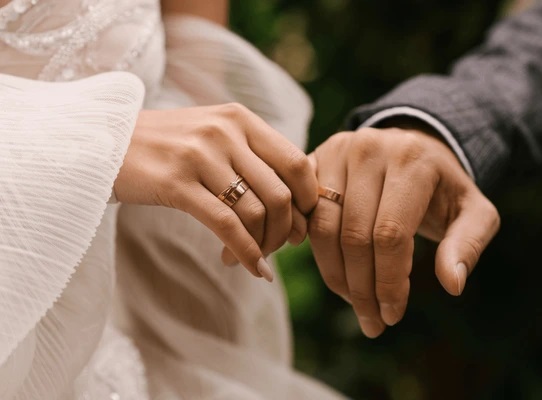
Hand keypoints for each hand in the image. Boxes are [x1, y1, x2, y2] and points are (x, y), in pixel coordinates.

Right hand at [115, 103, 317, 280]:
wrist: (105, 139)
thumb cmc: (167, 145)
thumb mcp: (215, 136)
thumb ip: (253, 158)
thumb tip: (295, 204)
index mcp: (241, 119)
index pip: (297, 163)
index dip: (309, 201)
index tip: (302, 225)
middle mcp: (226, 132)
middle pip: (281, 194)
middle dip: (287, 231)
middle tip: (280, 248)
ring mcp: (201, 156)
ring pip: (256, 213)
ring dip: (262, 246)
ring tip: (253, 257)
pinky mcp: (176, 183)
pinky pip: (226, 226)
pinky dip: (245, 253)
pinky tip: (251, 269)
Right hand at [308, 125, 499, 336]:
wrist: (413, 147)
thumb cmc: (443, 188)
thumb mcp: (474, 211)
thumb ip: (468, 244)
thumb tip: (451, 284)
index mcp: (411, 160)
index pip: (390, 233)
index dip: (389, 282)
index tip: (393, 315)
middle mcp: (368, 149)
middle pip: (353, 235)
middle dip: (362, 289)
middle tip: (372, 322)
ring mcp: (336, 152)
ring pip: (323, 228)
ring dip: (336, 276)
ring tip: (355, 304)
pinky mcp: (314, 161)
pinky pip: (304, 215)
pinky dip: (313, 250)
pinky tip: (334, 274)